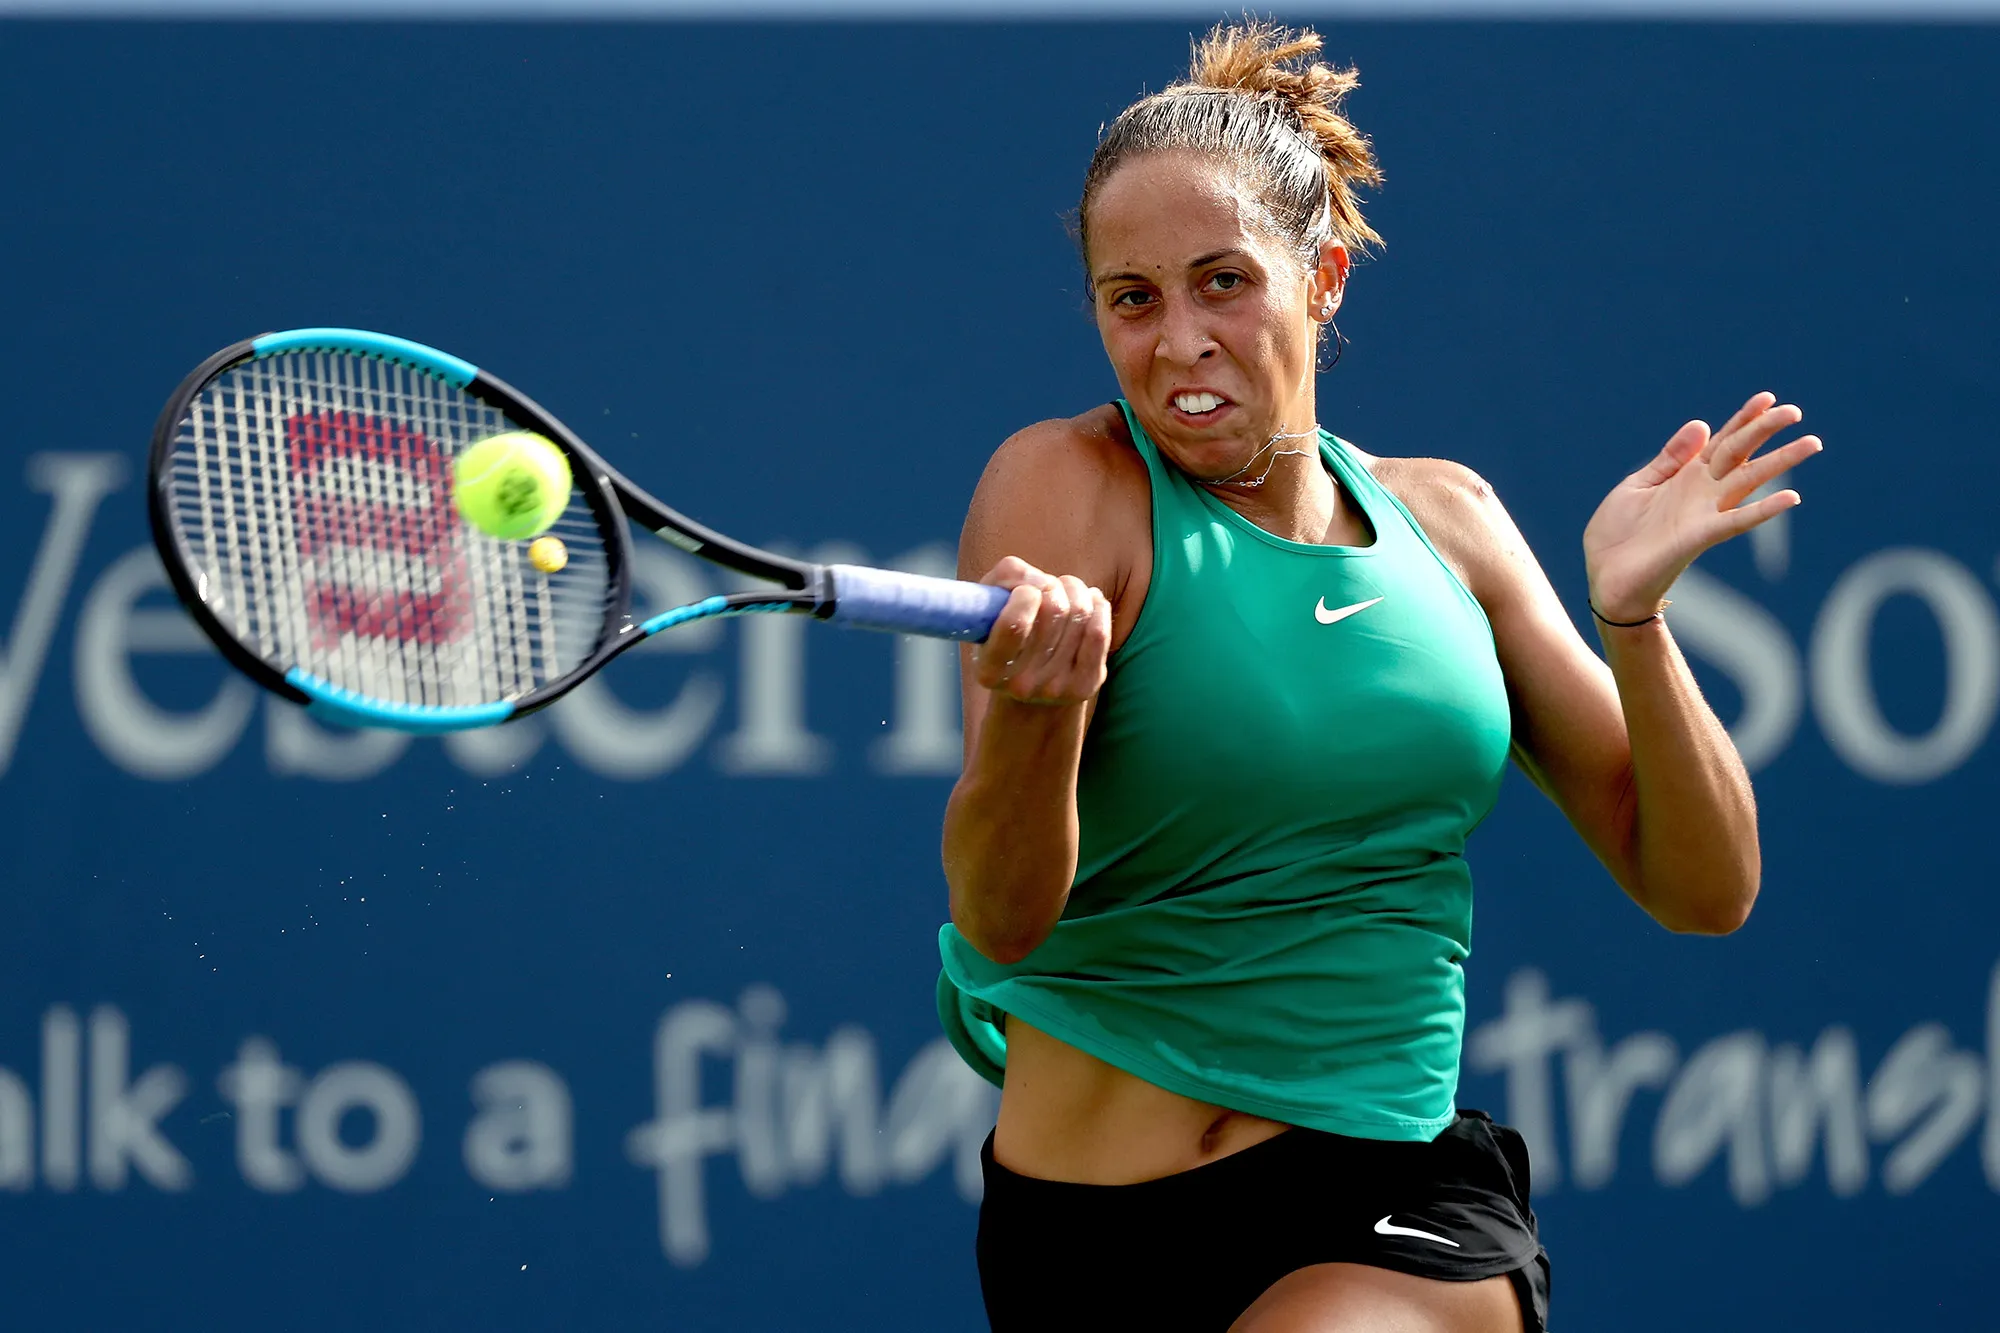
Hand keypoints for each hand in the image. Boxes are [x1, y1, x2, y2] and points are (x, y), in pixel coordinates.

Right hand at [971, 556, 1112, 705]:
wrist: (1030, 688)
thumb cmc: (1008, 632)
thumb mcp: (990, 604)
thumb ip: (1006, 577)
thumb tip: (1043, 582)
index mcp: (989, 669)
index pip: (1014, 625)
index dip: (1026, 594)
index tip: (1026, 590)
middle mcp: (1021, 685)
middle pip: (1054, 610)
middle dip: (1053, 585)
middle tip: (1048, 587)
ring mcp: (1056, 688)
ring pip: (1080, 614)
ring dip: (1075, 590)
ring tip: (1066, 592)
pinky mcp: (1085, 686)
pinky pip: (1099, 633)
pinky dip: (1097, 605)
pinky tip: (1090, 600)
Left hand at [1583, 392, 1822, 622]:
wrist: (1604, 576)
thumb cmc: (1617, 534)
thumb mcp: (1637, 486)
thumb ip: (1670, 458)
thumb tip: (1702, 424)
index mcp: (1685, 475)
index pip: (1721, 440)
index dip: (1743, 419)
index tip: (1767, 398)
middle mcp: (1701, 491)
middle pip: (1740, 453)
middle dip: (1766, 431)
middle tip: (1795, 412)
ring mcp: (1704, 513)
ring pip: (1749, 481)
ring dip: (1780, 462)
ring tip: (1811, 444)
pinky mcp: (1699, 537)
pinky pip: (1737, 521)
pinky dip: (1763, 510)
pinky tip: (1791, 498)